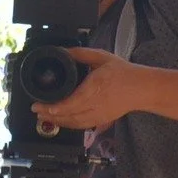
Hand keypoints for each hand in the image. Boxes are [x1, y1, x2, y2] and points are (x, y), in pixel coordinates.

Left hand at [31, 46, 149, 131]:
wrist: (141, 89)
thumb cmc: (123, 73)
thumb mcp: (102, 57)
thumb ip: (81, 54)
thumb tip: (63, 51)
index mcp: (96, 86)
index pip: (73, 101)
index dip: (57, 107)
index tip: (43, 105)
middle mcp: (97, 104)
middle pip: (70, 115)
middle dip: (50, 114)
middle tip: (36, 110)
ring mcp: (99, 115)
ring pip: (74, 123)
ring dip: (58, 121)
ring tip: (43, 116)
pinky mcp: (102, 121)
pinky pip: (81, 126)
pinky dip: (68, 124)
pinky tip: (60, 120)